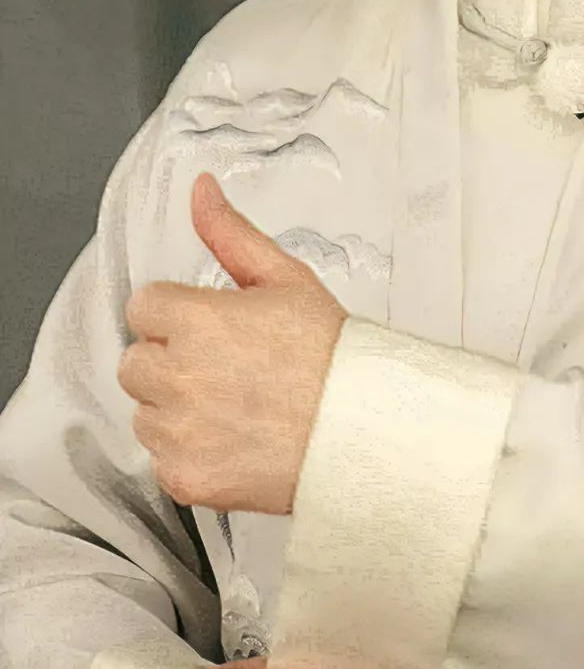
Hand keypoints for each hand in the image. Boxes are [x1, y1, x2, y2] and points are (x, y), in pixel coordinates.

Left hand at [119, 171, 348, 514]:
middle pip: (135, 361)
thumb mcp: (284, 277)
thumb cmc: (330, 353)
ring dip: (175, 408)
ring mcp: (178, 431)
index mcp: (196, 320)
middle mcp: (178, 375)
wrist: (362, 427)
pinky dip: (189, 453)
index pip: (144, 307)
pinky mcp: (185, 477)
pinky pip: (163, 460)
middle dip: (170, 360)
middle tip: (224, 366)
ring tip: (232, 404)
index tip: (210, 327)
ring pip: (145, 413)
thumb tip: (201, 190)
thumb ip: (230, 232)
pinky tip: (233, 438)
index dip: (177, 314)